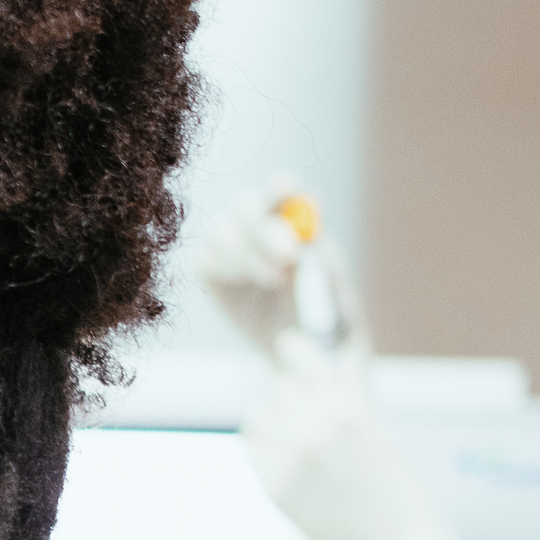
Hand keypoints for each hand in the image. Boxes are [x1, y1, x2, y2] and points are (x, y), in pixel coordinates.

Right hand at [195, 177, 366, 369]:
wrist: (303, 352)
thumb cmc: (328, 317)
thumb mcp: (334, 287)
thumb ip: (321, 256)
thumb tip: (309, 227)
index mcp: (292, 219)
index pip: (281, 191)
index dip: (280, 187)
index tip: (286, 188)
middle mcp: (257, 225)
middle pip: (244, 204)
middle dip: (263, 227)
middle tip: (289, 256)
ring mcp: (229, 246)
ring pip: (222, 231)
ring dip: (249, 254)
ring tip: (276, 280)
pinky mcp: (208, 269)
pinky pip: (206, 258)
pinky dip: (228, 268)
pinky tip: (249, 285)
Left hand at [242, 346, 480, 539]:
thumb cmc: (395, 489)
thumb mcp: (378, 430)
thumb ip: (350, 393)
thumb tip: (336, 361)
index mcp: (347, 405)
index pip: (299, 355)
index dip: (294, 352)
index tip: (291, 350)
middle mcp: (314, 424)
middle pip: (280, 387)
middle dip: (294, 398)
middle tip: (309, 418)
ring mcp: (289, 456)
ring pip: (259, 414)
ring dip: (274, 421)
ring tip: (296, 440)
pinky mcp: (273, 484)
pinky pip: (252, 447)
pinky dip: (263, 446)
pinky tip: (284, 459)